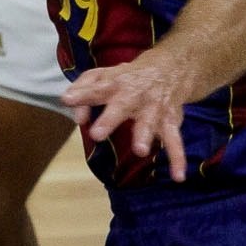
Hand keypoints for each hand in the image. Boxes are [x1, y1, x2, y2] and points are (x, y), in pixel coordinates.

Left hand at [64, 56, 192, 179]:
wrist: (171, 68)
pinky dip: (177, 158)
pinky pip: (175, 141)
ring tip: (140, 151)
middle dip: (110, 120)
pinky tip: (177, 176)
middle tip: (96, 134)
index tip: (67, 100)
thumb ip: (84, 91)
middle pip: (121, 106)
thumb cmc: (128, 77)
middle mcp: (134, 96)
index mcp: (115, 84)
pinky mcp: (170, 121)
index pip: (95, 89)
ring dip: (145, 136)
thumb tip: (75, 113)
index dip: (82, 94)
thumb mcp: (103, 76)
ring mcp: (154, 108)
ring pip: (149, 122)